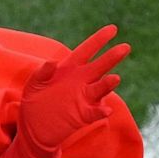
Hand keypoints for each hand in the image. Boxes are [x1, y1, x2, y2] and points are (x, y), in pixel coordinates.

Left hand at [18, 25, 129, 148]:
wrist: (34, 128)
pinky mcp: (84, 115)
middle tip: (125, 47)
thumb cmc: (34, 102)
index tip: (113, 28)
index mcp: (69, 69)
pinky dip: (101, 111)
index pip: (86, 51)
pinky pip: (96, 112)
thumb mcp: (33, 85)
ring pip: (100, 88)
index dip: (99, 40)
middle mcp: (81, 81)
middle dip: (112, 57)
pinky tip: (105, 110)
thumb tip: (52, 62)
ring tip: (115, 78)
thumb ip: (41, 73)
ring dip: (108, 84)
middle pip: (100, 66)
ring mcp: (84, 98)